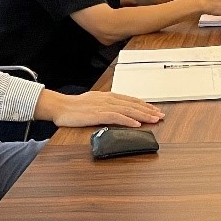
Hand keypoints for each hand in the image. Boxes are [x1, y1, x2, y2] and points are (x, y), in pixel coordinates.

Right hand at [34, 89, 163, 126]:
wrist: (60, 106)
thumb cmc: (75, 107)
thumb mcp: (94, 103)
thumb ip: (106, 106)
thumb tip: (117, 111)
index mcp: (108, 96)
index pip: (130, 100)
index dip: (144, 105)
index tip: (155, 109)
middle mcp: (108, 99)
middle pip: (133, 104)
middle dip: (148, 110)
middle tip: (161, 115)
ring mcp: (104, 106)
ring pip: (128, 109)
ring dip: (143, 115)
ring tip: (154, 119)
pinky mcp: (98, 114)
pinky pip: (116, 117)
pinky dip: (128, 120)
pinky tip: (136, 124)